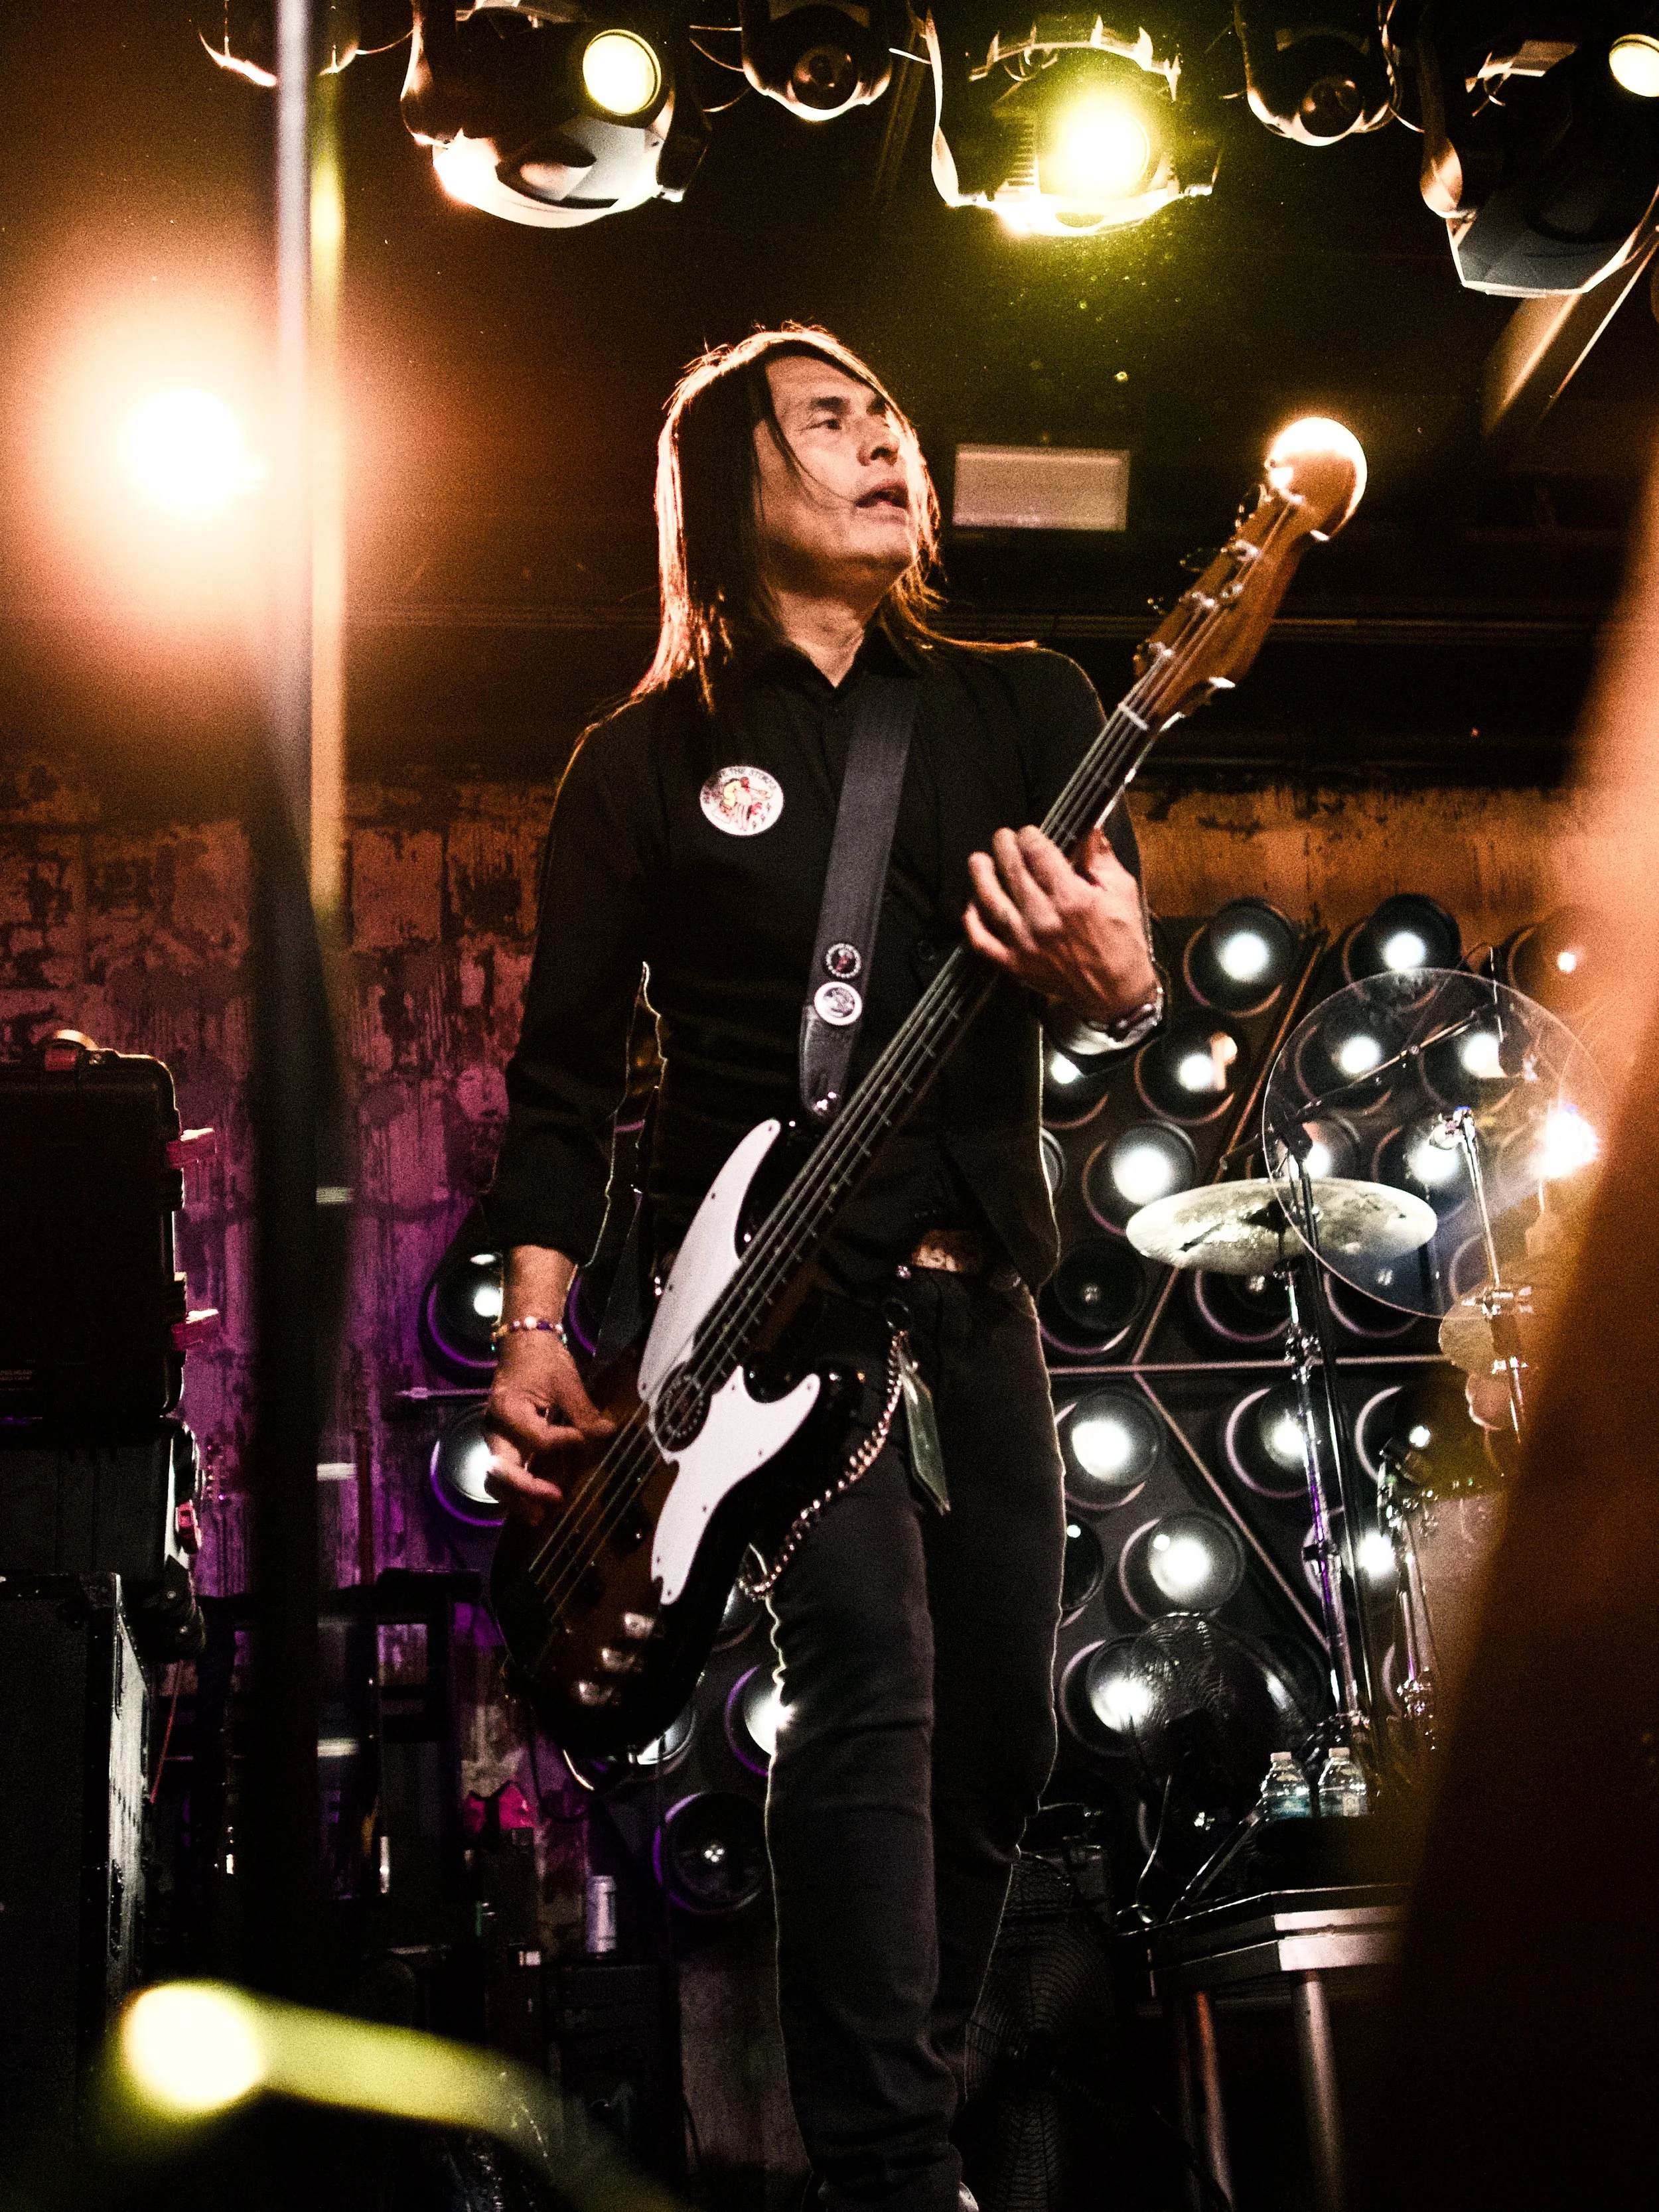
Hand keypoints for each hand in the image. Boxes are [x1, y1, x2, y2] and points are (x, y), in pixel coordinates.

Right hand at [484, 1331, 615, 1511]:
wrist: (523, 1346)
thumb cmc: (542, 1360)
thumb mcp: (566, 1381)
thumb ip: (583, 1411)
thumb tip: (606, 1432)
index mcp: (508, 1410)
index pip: (536, 1440)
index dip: (563, 1443)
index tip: (584, 1439)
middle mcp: (495, 1429)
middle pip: (502, 1470)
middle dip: (527, 1489)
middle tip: (556, 1499)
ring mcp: (496, 1439)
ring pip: (498, 1480)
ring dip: (518, 1499)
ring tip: (539, 1517)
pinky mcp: (504, 1445)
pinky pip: (505, 1475)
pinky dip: (518, 1492)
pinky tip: (535, 1507)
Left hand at [965, 825, 1157, 1022]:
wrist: (1115, 993)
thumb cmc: (1122, 942)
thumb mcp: (1122, 892)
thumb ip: (1101, 859)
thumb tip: (1088, 829)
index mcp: (1072, 898)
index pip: (1038, 853)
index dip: (1029, 836)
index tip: (1028, 833)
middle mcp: (1044, 918)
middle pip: (1012, 870)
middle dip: (1004, 846)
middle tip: (1002, 837)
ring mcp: (1025, 942)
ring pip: (991, 901)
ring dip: (980, 876)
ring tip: (978, 860)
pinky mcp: (1015, 963)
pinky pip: (983, 940)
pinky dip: (972, 921)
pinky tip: (973, 905)